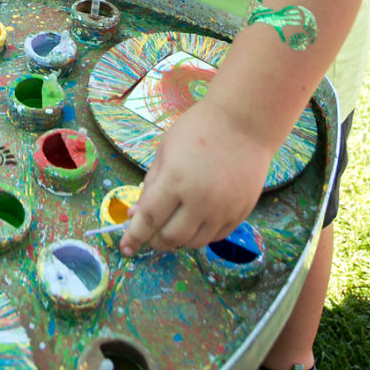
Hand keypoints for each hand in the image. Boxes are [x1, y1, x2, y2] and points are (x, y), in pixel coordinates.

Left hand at [119, 99, 271, 255]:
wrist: (245, 122)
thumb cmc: (199, 129)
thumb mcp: (165, 150)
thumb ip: (150, 184)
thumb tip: (136, 215)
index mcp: (175, 180)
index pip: (149, 219)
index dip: (134, 236)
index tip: (125, 248)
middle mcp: (200, 200)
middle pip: (171, 238)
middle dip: (154, 240)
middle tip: (148, 234)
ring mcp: (223, 209)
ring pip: (194, 242)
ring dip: (177, 240)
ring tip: (170, 227)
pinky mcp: (240, 212)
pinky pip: (215, 236)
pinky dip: (199, 235)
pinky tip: (192, 222)